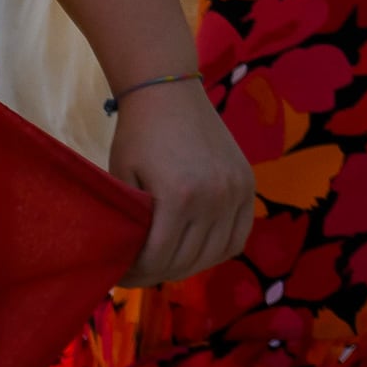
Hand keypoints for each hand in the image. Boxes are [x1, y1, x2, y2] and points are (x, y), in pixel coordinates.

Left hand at [106, 77, 256, 285]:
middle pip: (187, 261)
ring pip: (214, 254)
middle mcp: (215, 198)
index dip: (134, 274)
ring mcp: (236, 191)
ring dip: (187, 265)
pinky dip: (219, 250)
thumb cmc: (137, 136)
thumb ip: (132, 224)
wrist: (169, 92)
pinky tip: (198, 248)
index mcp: (179, 197)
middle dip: (156, 273)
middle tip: (137, 271)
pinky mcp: (248, 184)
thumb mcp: (123, 182)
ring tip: (165, 261)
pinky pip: (239, 236)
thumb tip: (130, 262)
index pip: (158, 259)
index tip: (119, 274)